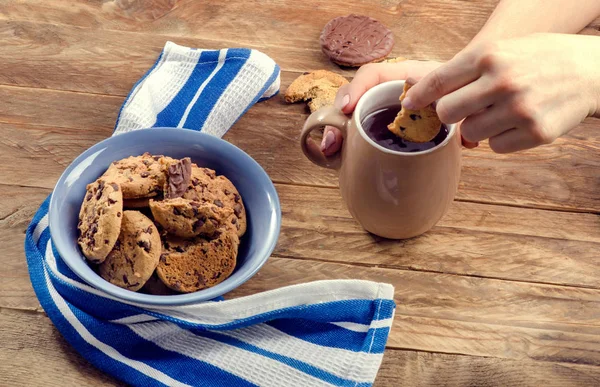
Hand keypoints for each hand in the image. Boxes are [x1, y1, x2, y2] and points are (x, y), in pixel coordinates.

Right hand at [318, 60, 455, 156]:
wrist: (470, 104)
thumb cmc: (461, 97)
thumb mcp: (459, 102)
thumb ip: (458, 114)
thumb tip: (462, 140)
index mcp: (404, 79)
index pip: (373, 75)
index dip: (356, 88)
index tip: (347, 108)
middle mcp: (388, 95)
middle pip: (353, 101)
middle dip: (337, 119)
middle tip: (333, 141)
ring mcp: (382, 114)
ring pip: (351, 120)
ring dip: (337, 135)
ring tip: (331, 152)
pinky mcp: (380, 133)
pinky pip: (358, 137)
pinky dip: (347, 147)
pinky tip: (339, 159)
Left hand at [403, 33, 599, 152]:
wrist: (591, 69)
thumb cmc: (539, 58)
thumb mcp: (502, 50)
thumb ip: (465, 70)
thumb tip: (424, 93)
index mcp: (489, 56)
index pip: (438, 81)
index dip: (418, 97)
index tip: (408, 105)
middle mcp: (502, 81)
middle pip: (446, 114)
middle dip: (450, 114)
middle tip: (466, 108)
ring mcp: (519, 109)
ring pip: (470, 133)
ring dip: (479, 126)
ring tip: (501, 110)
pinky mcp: (535, 133)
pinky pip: (495, 147)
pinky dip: (501, 138)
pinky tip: (518, 122)